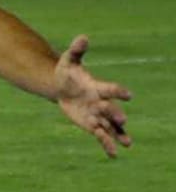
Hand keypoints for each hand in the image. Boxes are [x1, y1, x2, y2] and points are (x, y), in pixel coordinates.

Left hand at [54, 35, 131, 156]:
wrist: (62, 87)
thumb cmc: (68, 73)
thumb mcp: (69, 61)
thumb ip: (77, 50)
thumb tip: (82, 37)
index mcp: (98, 87)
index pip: (111, 89)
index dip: (118, 91)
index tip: (129, 95)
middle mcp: (101, 102)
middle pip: (110, 109)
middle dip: (115, 114)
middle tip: (123, 120)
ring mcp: (98, 115)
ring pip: (111, 126)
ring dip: (119, 134)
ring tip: (128, 143)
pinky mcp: (92, 125)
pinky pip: (101, 136)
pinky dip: (107, 145)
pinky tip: (114, 155)